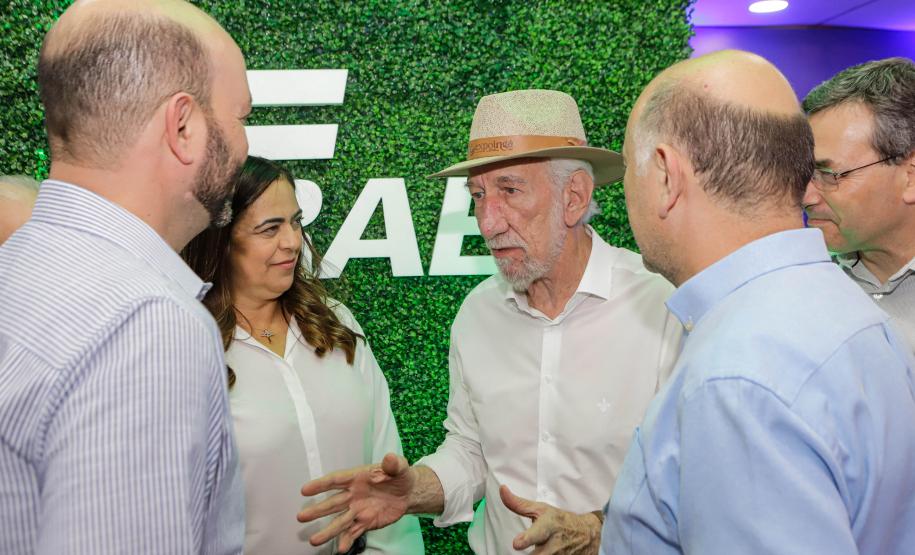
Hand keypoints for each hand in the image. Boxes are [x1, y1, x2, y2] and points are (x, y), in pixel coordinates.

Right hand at [298, 453, 414, 552]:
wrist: (408, 493)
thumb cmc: (399, 475)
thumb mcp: (400, 467)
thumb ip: (394, 464)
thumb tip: (391, 458)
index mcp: (358, 478)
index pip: (337, 480)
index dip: (321, 485)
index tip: (305, 490)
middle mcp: (353, 495)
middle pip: (333, 503)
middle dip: (318, 510)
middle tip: (301, 517)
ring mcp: (358, 510)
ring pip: (340, 521)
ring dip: (328, 531)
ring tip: (314, 540)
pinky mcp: (365, 522)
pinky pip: (354, 532)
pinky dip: (347, 540)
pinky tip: (341, 549)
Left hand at [500, 485, 601, 554]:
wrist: (588, 534)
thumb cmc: (559, 520)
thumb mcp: (541, 509)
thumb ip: (518, 504)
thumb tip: (502, 489)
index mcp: (548, 526)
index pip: (537, 534)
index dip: (527, 539)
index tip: (517, 543)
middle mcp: (554, 545)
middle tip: (522, 546)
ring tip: (539, 550)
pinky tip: (545, 552)